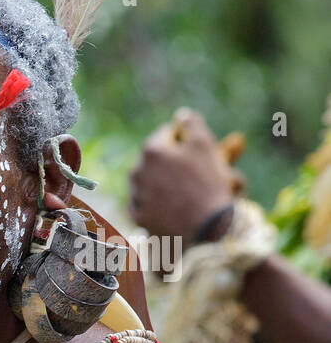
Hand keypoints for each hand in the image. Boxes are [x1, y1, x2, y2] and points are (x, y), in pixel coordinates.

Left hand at [129, 108, 244, 240]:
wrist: (205, 227)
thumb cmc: (208, 182)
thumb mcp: (204, 145)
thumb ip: (191, 124)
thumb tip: (181, 115)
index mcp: (152, 150)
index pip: (166, 134)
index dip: (183, 138)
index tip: (196, 147)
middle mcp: (137, 170)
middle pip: (158, 160)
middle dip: (176, 162)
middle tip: (196, 171)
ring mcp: (135, 195)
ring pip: (151, 182)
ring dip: (165, 182)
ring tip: (188, 191)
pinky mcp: (138, 216)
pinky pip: (147, 204)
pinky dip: (158, 203)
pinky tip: (174, 206)